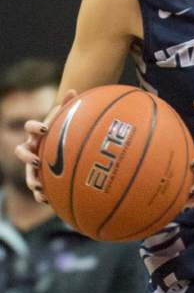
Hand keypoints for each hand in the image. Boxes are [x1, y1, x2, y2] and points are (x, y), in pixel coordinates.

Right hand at [14, 88, 77, 202]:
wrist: (61, 140)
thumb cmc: (64, 127)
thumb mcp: (67, 117)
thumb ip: (69, 105)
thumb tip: (74, 91)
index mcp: (37, 132)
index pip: (29, 126)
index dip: (34, 127)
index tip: (44, 129)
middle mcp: (31, 147)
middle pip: (20, 151)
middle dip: (26, 156)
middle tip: (36, 160)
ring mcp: (32, 164)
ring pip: (27, 173)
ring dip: (31, 180)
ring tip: (39, 188)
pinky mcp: (39, 177)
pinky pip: (36, 188)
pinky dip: (40, 194)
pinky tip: (49, 201)